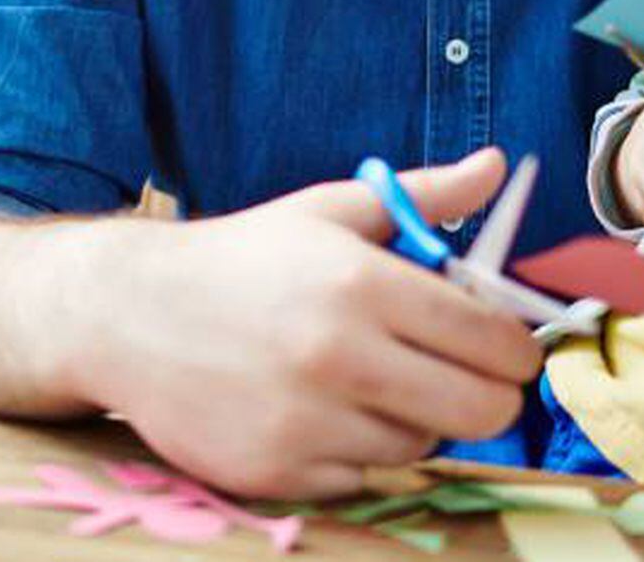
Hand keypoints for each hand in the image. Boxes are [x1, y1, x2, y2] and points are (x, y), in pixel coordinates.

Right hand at [83, 149, 544, 496]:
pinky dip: (356, 450)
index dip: (515, 347)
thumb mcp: (329, 211)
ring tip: (370, 382)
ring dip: (413, 418)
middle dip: (487, 394)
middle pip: (483, 411)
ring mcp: (307, 421)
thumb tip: (495, 166)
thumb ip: (422, 197)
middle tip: (459, 376)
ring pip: (423, 446)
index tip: (502, 346)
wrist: (128, 312)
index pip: (494, 340)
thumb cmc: (241, 257)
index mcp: (361, 283)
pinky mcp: (278, 472)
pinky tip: (320, 410)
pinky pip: (363, 477)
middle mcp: (339, 356)